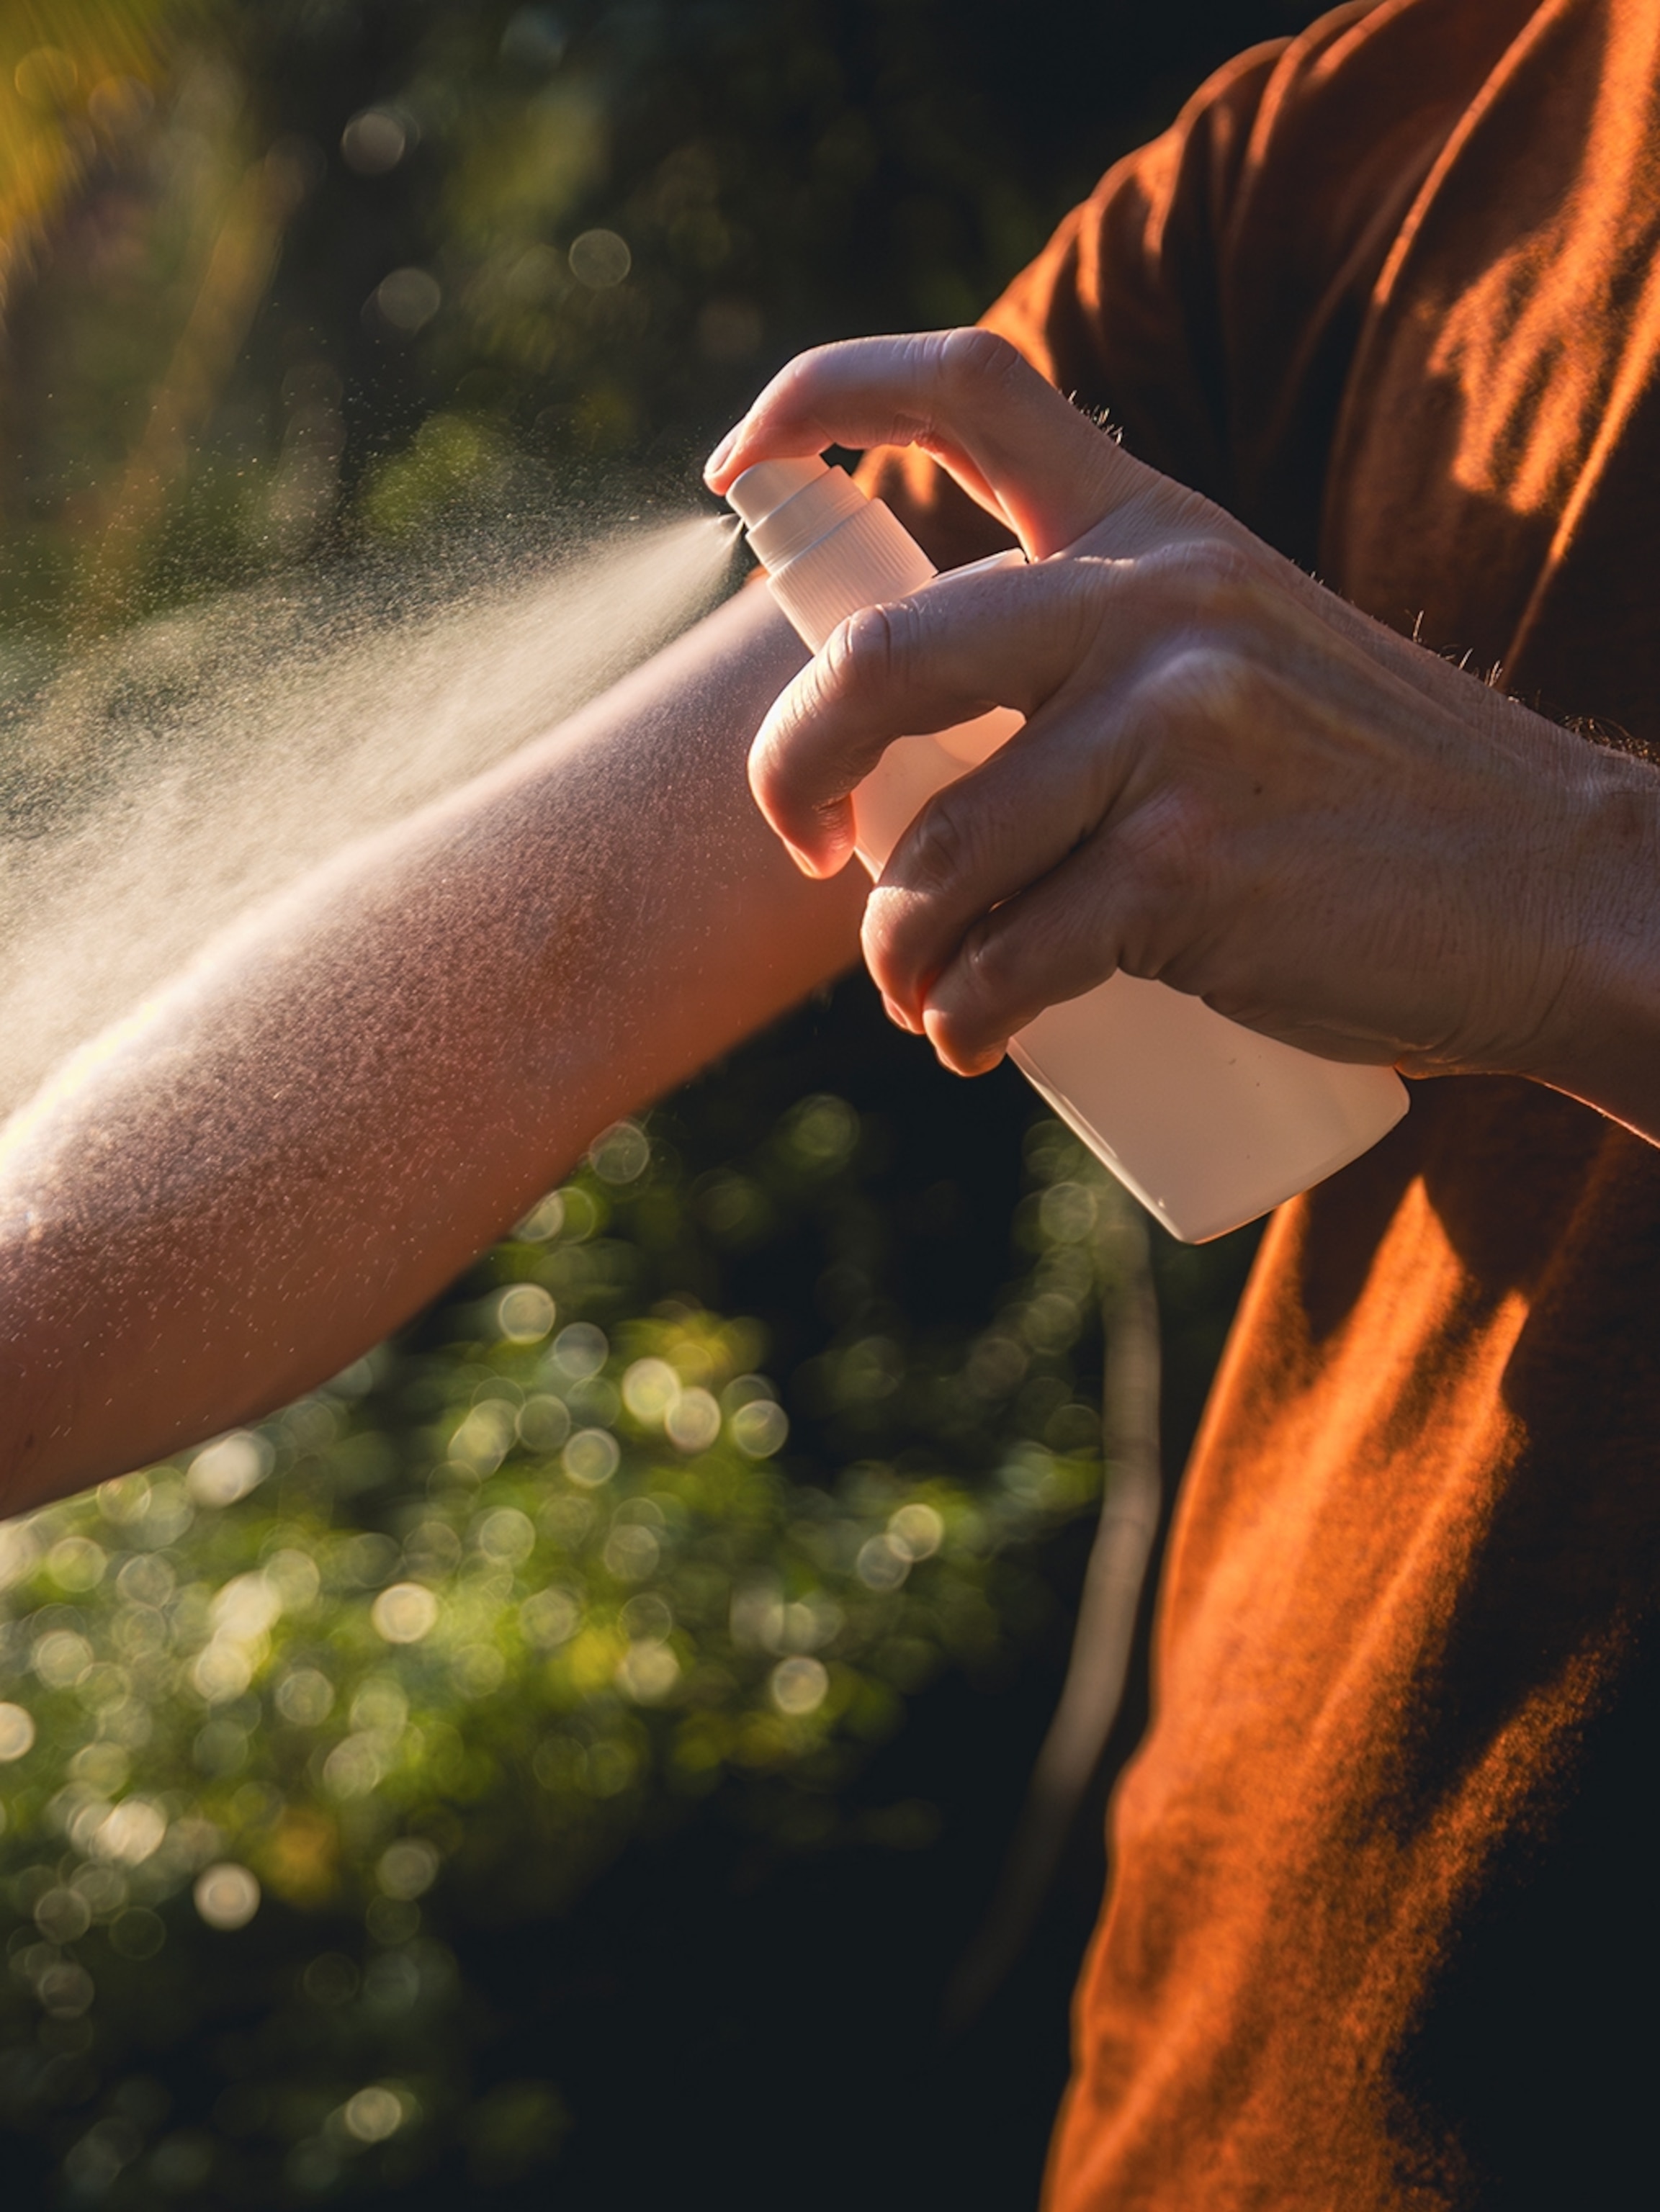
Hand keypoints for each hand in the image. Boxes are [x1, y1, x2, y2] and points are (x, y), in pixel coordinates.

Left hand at [707, 329, 1659, 1126]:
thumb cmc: (1371, 796)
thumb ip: (1107, 652)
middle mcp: (1156, 605)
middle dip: (789, 771)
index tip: (735, 466)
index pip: (969, 387)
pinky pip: (1005, 958)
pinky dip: (964, 1019)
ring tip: (928, 995)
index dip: (817, 400)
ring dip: (897, 953)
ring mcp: (1174, 733)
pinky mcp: (1187, 868)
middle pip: (878, 663)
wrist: (1551, 892)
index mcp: (1158, 529)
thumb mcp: (1245, 651)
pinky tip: (976, 1040)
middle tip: (802, 844)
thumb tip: (910, 764)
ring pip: (934, 856)